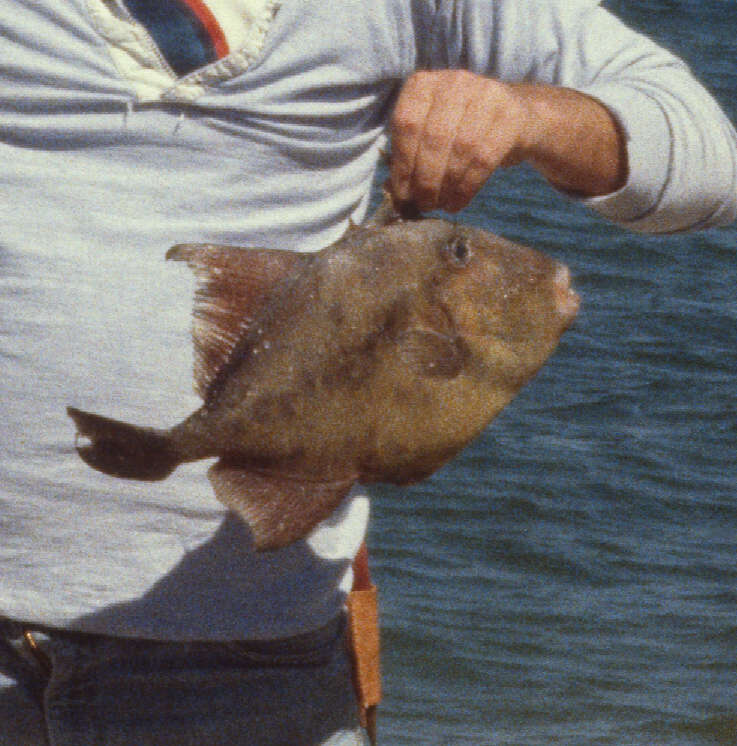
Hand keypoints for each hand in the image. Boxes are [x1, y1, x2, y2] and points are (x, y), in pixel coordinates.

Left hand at [389, 70, 626, 211]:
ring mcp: (486, 94)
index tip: (402, 193)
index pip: (406, 123)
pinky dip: (467, 187)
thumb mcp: (432, 136)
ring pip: (460, 150)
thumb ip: (410, 157)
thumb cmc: (462, 132)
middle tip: (423, 205)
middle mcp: (454, 82)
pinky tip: (459, 202)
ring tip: (440, 205)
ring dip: (447, 186)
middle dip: (424, 180)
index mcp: (425, 84)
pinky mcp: (512, 115)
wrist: (518, 119)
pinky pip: (484, 158)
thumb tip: (393, 192)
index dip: (401, 163)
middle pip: (433, 139)